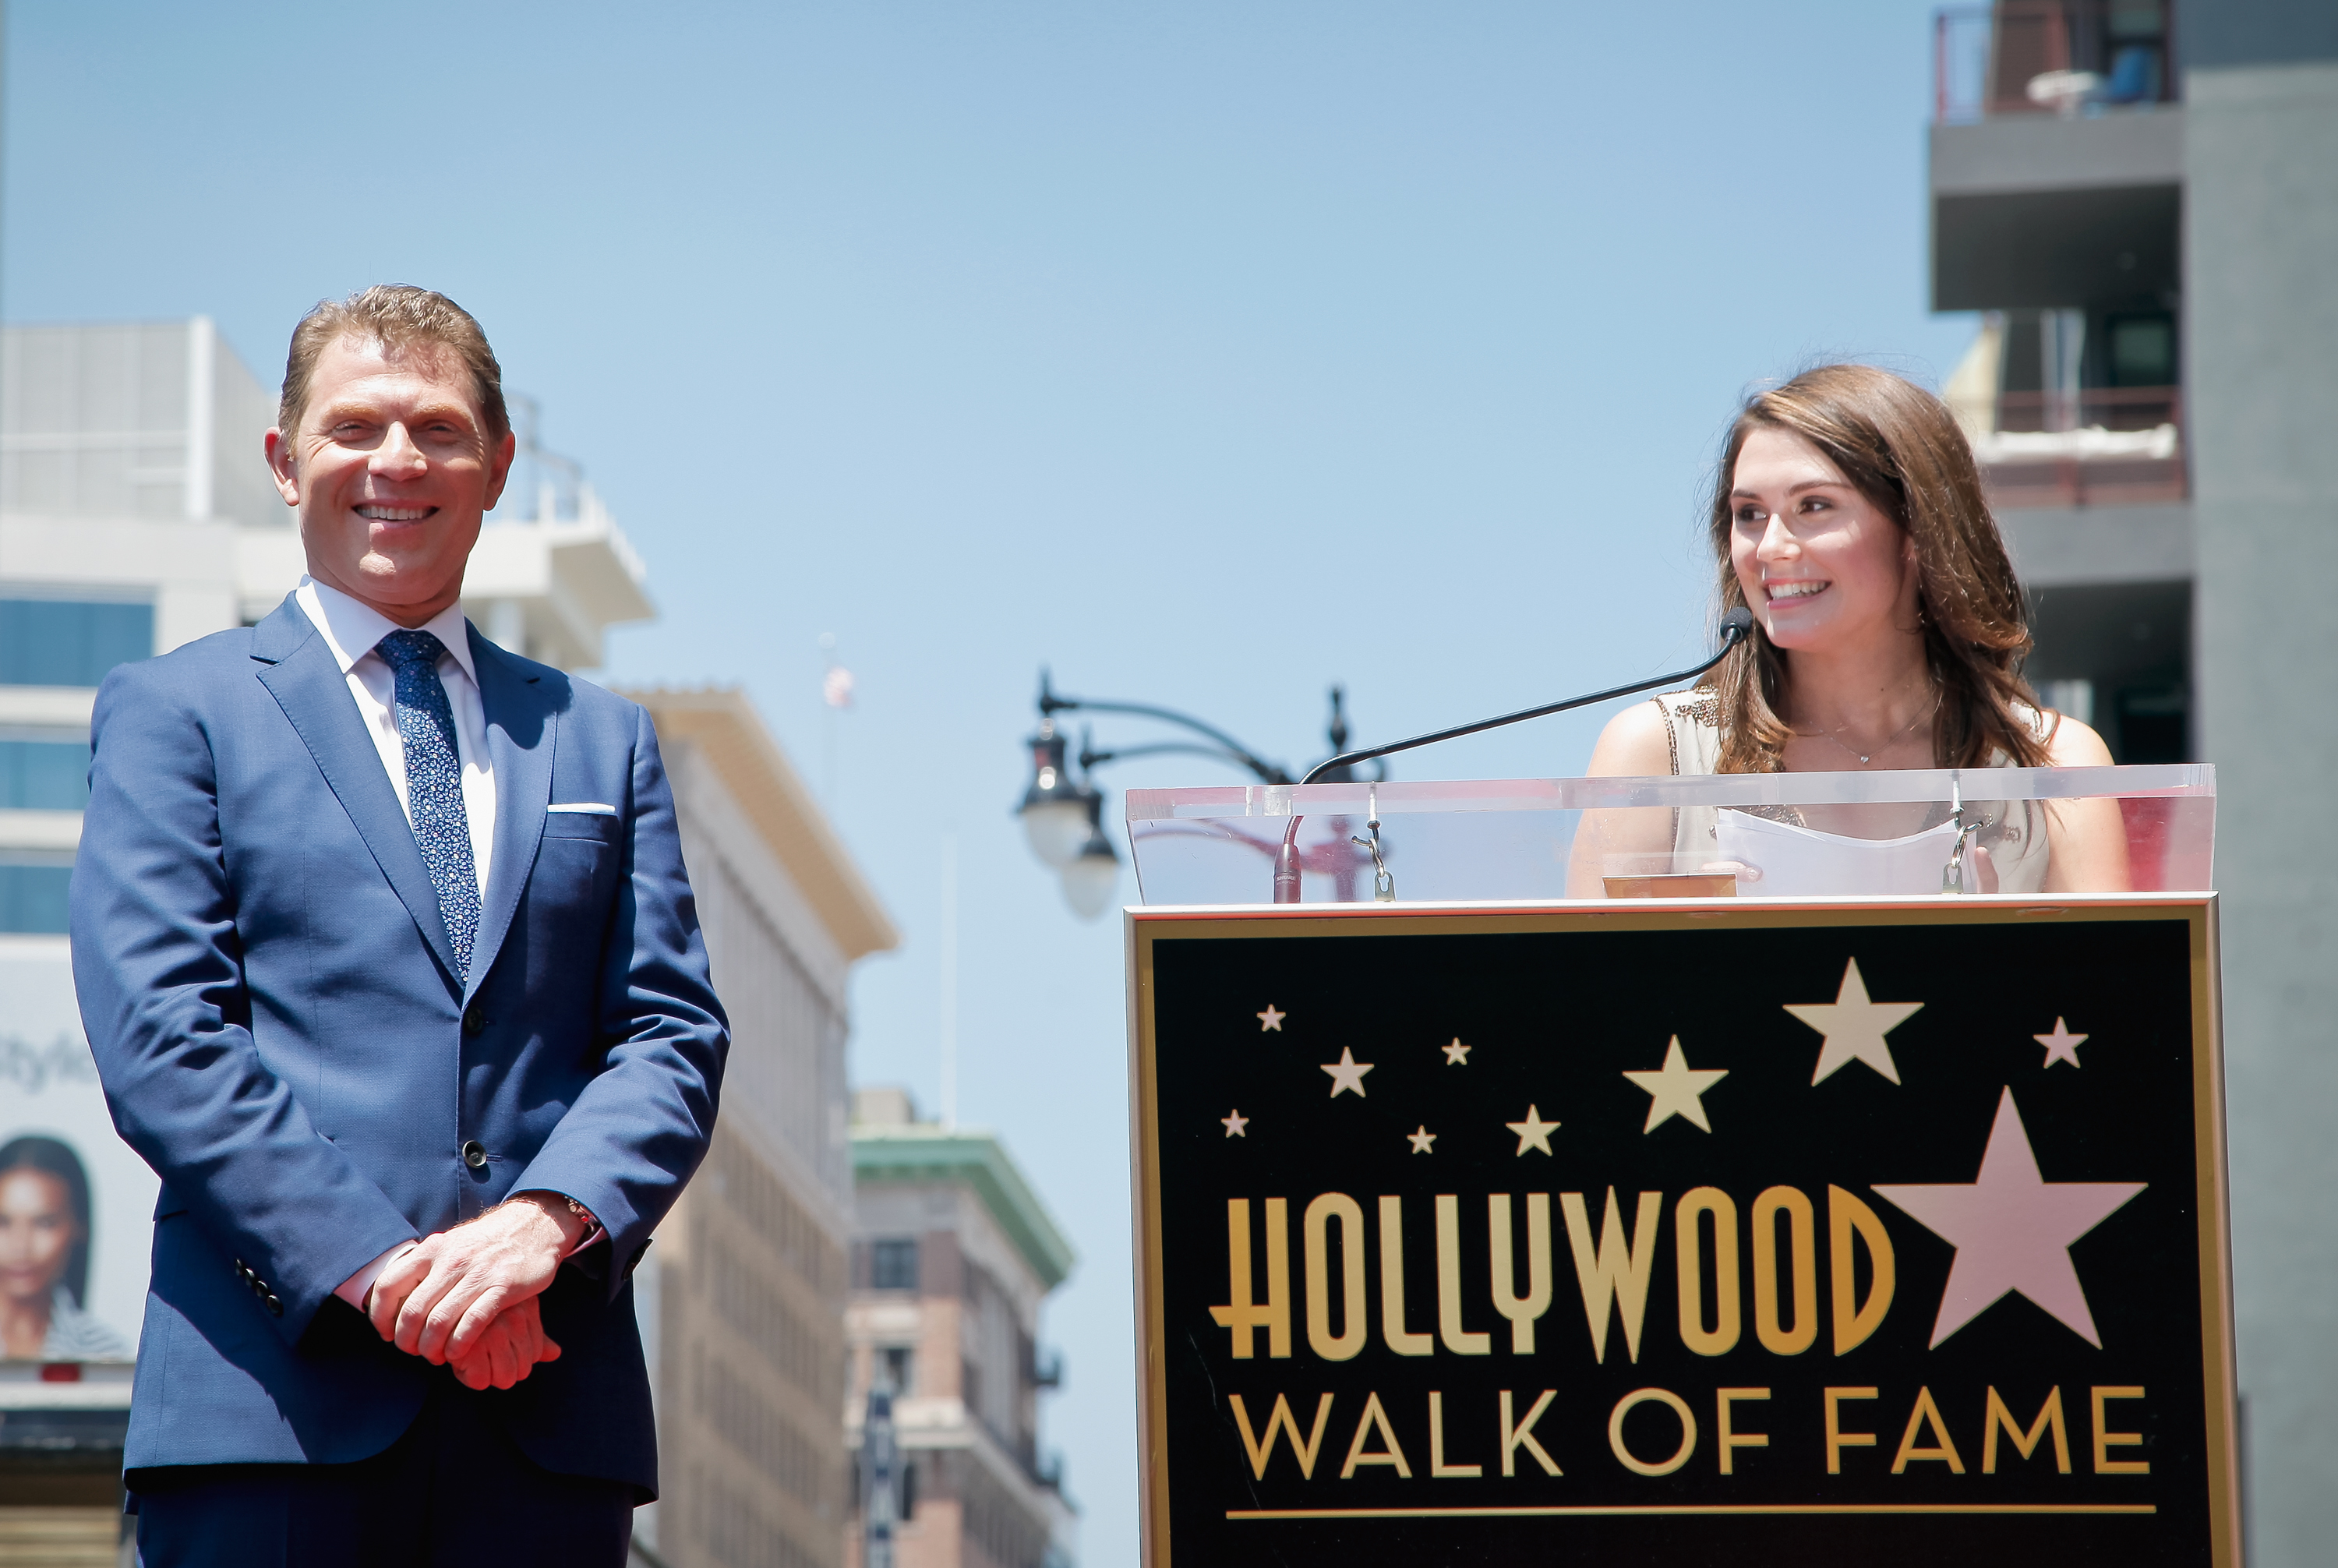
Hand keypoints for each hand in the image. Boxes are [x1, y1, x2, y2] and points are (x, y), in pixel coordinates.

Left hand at [367, 1193, 584, 1365]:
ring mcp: (478, 1273)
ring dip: (432, 1348)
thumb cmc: (486, 1242)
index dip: (380, 1317)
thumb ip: (424, 1267)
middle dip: (407, 1341)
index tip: (387, 1334)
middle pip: (412, 1312)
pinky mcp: (503, 1287)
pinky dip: (458, 1345)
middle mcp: (451, 1260)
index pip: (387, 1286)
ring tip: (435, 1356)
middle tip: (413, 1352)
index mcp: (432, 1249)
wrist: (535, 1224)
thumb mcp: (450, 1244)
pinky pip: (471, 1324)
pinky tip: (457, 1353)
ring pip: (439, 1322)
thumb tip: (393, 1297)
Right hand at [446, 1293, 562, 1390]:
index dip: (515, 1360)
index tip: (494, 1349)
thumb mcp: (512, 1315)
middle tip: (482, 1357)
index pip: (535, 1354)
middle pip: (522, 1370)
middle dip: (502, 1372)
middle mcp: (514, 1318)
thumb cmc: (473, 1309)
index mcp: (526, 1308)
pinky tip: (457, 1359)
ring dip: (485, 1376)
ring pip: (504, 1378)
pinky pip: (480, 1380)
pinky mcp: (469, 1344)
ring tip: (470, 1357)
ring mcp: (493, 1330)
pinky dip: (468, 1377)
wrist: (436, 1297)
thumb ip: (535, 1336)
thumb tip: (555, 1354)